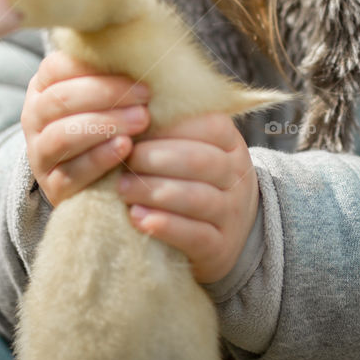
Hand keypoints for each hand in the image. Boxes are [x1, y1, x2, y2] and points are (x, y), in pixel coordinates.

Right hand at [21, 51, 150, 206]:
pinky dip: (100, 158)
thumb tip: (141, 48)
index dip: (95, 69)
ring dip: (106, 124)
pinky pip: (71, 172)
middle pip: (62, 99)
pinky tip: (125, 147)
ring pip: (63, 135)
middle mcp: (33, 118)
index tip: (136, 74)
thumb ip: (109, 73)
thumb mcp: (100, 95)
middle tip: (145, 96)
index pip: (56, 68)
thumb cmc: (103, 121)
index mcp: (42, 87)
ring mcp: (39, 153)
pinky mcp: (52, 186)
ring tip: (141, 120)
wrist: (89, 177)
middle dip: (107, 94)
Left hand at [115, 111, 260, 284]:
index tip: (135, 128)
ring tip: (123, 189)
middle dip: (156, 158)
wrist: (231, 233)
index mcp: (231, 143)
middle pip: (199, 161)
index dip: (170, 126)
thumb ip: (173, 131)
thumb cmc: (200, 182)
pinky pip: (195, 235)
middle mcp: (237, 176)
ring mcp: (232, 213)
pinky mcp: (221, 248)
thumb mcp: (198, 150)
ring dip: (155, 192)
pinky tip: (139, 219)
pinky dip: (165, 226)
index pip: (209, 126)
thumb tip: (131, 111)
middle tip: (123, 160)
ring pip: (197, 198)